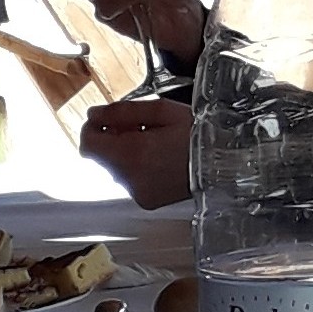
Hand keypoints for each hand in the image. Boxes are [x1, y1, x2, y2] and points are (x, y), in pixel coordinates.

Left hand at [78, 98, 192, 208]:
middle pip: (100, 157)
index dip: (91, 128)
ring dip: (124, 154)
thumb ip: (121, 111)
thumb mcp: (160, 110)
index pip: (88, 144)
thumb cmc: (197, 133)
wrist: (225, 163)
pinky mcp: (146, 201)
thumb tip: (94, 114)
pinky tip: (158, 159)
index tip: (103, 119)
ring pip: (114, 168)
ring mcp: (138, 192)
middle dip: (111, 139)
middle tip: (136, 126)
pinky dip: (136, 168)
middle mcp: (130, 178)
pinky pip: (129, 181)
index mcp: (131, 153)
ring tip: (152, 142)